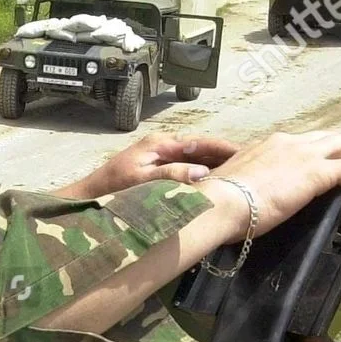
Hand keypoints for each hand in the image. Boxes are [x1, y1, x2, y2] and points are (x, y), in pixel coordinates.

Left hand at [54, 133, 237, 200]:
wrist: (88, 198)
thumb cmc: (111, 188)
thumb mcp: (142, 180)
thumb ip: (171, 175)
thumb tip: (202, 173)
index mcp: (161, 144)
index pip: (201, 142)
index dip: (225, 148)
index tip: (247, 154)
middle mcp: (163, 147)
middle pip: (201, 150)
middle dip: (225, 157)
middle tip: (252, 166)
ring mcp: (161, 158)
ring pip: (196, 161)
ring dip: (216, 168)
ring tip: (241, 177)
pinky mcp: (159, 171)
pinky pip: (187, 171)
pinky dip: (202, 177)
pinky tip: (215, 187)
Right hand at [195, 130, 340, 238]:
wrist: (217, 203)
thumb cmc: (219, 202)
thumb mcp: (237, 187)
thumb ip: (251, 187)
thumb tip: (253, 202)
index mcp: (270, 145)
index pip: (308, 144)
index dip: (326, 158)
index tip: (331, 179)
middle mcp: (290, 142)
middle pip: (336, 139)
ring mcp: (304, 155)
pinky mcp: (317, 172)